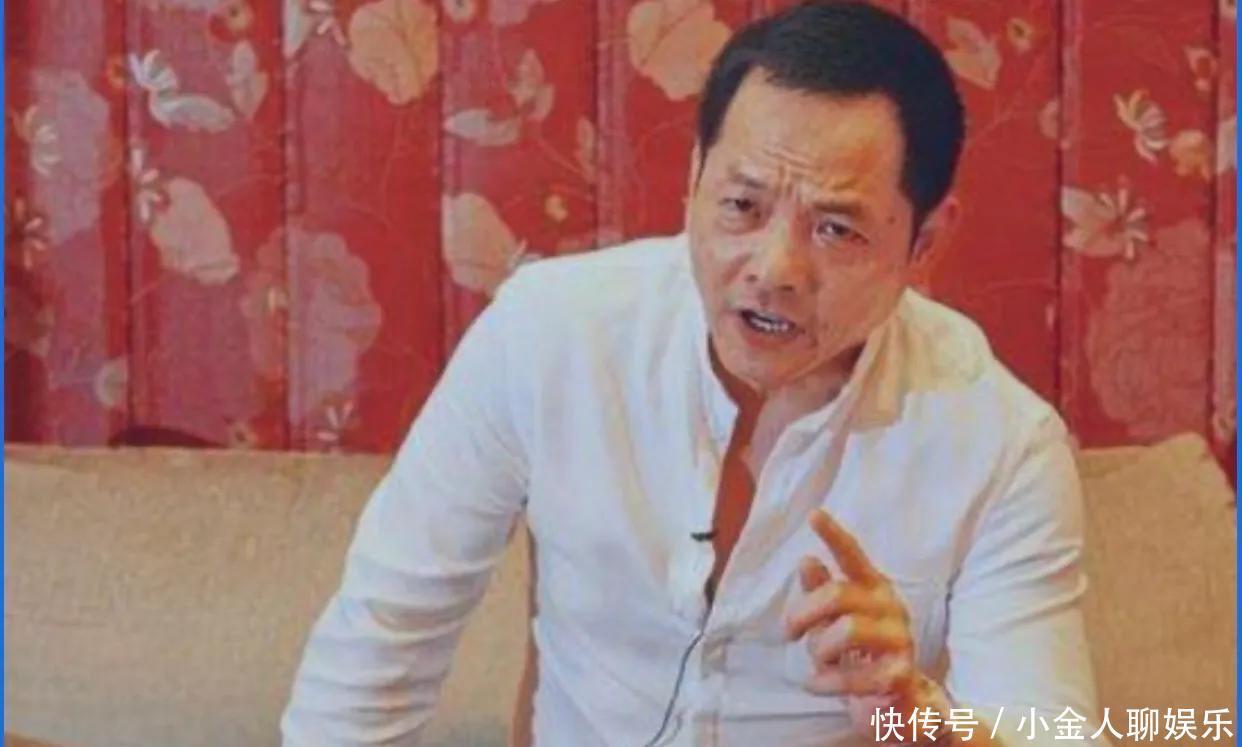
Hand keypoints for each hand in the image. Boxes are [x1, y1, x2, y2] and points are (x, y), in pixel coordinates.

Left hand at [784, 509, 947, 741]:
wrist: (900, 706)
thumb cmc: (861, 656)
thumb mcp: (835, 622)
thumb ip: (823, 594)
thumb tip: (807, 561)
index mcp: (873, 589)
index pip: (853, 557)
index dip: (833, 535)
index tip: (813, 514)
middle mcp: (890, 608)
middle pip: (837, 594)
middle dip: (803, 614)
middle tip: (790, 633)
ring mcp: (900, 640)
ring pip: (847, 631)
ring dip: (820, 651)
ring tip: (818, 663)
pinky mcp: (901, 673)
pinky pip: (855, 674)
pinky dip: (827, 683)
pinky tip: (818, 685)